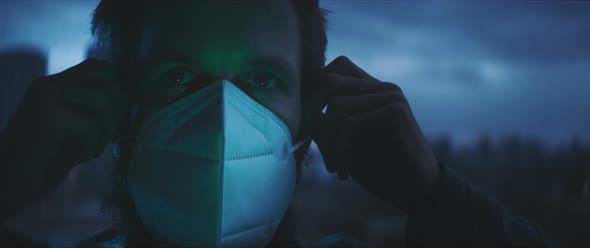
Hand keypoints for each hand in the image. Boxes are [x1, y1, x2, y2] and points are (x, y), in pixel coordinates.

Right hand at [0, 58, 128, 215]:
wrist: (5, 183)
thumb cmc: (41, 163)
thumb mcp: (71, 131)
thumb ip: (91, 112)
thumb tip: (128, 101)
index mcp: (53, 85)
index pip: (99, 67)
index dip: (119, 88)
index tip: (119, 115)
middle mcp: (50, 85)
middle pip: (106, 78)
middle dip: (119, 107)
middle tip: (111, 133)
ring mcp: (48, 96)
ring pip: (103, 98)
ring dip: (108, 128)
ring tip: (94, 148)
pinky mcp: (50, 115)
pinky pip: (92, 123)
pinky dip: (94, 144)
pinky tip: (80, 157)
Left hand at [312, 56, 440, 212]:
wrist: (414, 191)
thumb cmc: (377, 168)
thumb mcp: (344, 142)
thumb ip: (327, 121)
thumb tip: (303, 110)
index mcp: (372, 90)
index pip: (335, 68)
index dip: (314, 92)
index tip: (309, 128)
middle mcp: (383, 87)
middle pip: (330, 82)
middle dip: (315, 118)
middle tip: (319, 152)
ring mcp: (391, 97)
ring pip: (337, 106)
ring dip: (328, 143)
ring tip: (334, 168)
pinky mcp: (396, 112)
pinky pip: (350, 124)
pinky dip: (340, 151)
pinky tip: (343, 173)